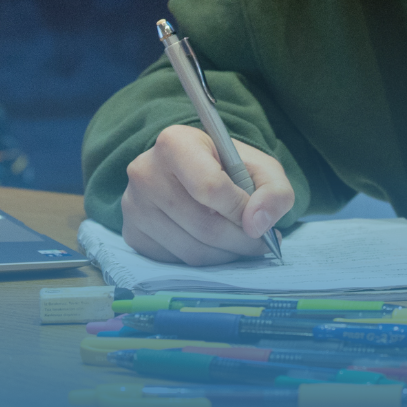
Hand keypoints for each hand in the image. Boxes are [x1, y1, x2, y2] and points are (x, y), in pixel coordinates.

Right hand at [120, 125, 294, 264]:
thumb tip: (258, 225)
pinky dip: (202, 262)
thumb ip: (275, 191)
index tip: (259, 221)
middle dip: (240, 241)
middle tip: (260, 243)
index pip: (210, 188)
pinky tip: (213, 245)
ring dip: (225, 256)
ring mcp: (133, 206)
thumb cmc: (226, 167)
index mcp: (175, 143)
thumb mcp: (260, 167)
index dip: (241, 211)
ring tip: (239, 243)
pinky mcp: (132, 233)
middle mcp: (145, 172)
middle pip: (203, 226)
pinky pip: (175, 262)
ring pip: (191, 250)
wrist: (190, 171)